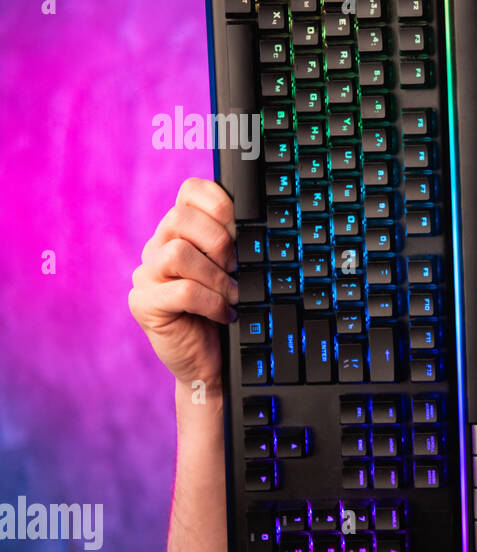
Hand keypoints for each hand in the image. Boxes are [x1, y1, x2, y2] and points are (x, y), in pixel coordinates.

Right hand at [128, 178, 238, 387]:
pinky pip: (180, 291)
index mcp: (181, 231)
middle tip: (237, 268)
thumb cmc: (226, 312)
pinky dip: (212, 303)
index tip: (242, 229)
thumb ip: (236, 244)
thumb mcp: (235, 271)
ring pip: (178, 253)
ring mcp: (146, 275)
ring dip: (216, 277)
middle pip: (180, 217)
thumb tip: (258, 225)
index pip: (191, 190)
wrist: (211, 361)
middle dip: (220, 242)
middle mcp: (158, 247)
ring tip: (232, 296)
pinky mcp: (143, 304)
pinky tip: (224, 314)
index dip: (220, 203)